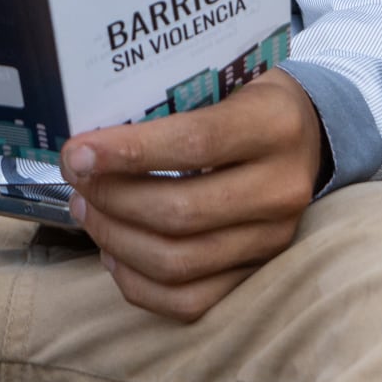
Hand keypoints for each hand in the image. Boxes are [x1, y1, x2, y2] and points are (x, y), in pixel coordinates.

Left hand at [60, 72, 322, 322]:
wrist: (305, 137)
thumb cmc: (243, 102)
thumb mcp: (222, 80)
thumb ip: (167, 105)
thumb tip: (87, 141)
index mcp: (274, 125)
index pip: (194, 143)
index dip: (128, 152)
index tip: (77, 153)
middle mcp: (282, 188)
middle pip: (180, 212)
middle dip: (112, 199)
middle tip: (77, 179)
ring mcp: (274, 239)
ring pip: (179, 262)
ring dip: (116, 240)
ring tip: (87, 210)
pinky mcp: (258, 273)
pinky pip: (189, 301)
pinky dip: (138, 283)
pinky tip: (112, 253)